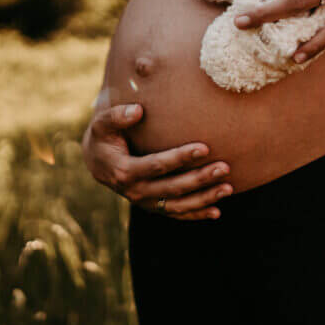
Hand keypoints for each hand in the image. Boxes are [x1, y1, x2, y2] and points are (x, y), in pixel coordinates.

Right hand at [81, 102, 233, 220]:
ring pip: (178, 205)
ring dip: (204, 198)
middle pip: (173, 188)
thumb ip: (116, 116)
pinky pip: (176, 213)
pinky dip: (196, 214)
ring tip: (228, 188)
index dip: (181, 157)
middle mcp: (135, 191)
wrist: (97, 160)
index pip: (157, 165)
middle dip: (200, 179)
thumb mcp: (102, 124)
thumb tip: (137, 110)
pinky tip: (217, 211)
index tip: (204, 147)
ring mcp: (145, 202)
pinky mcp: (152, 207)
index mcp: (125, 171)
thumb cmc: (104, 136)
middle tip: (225, 167)